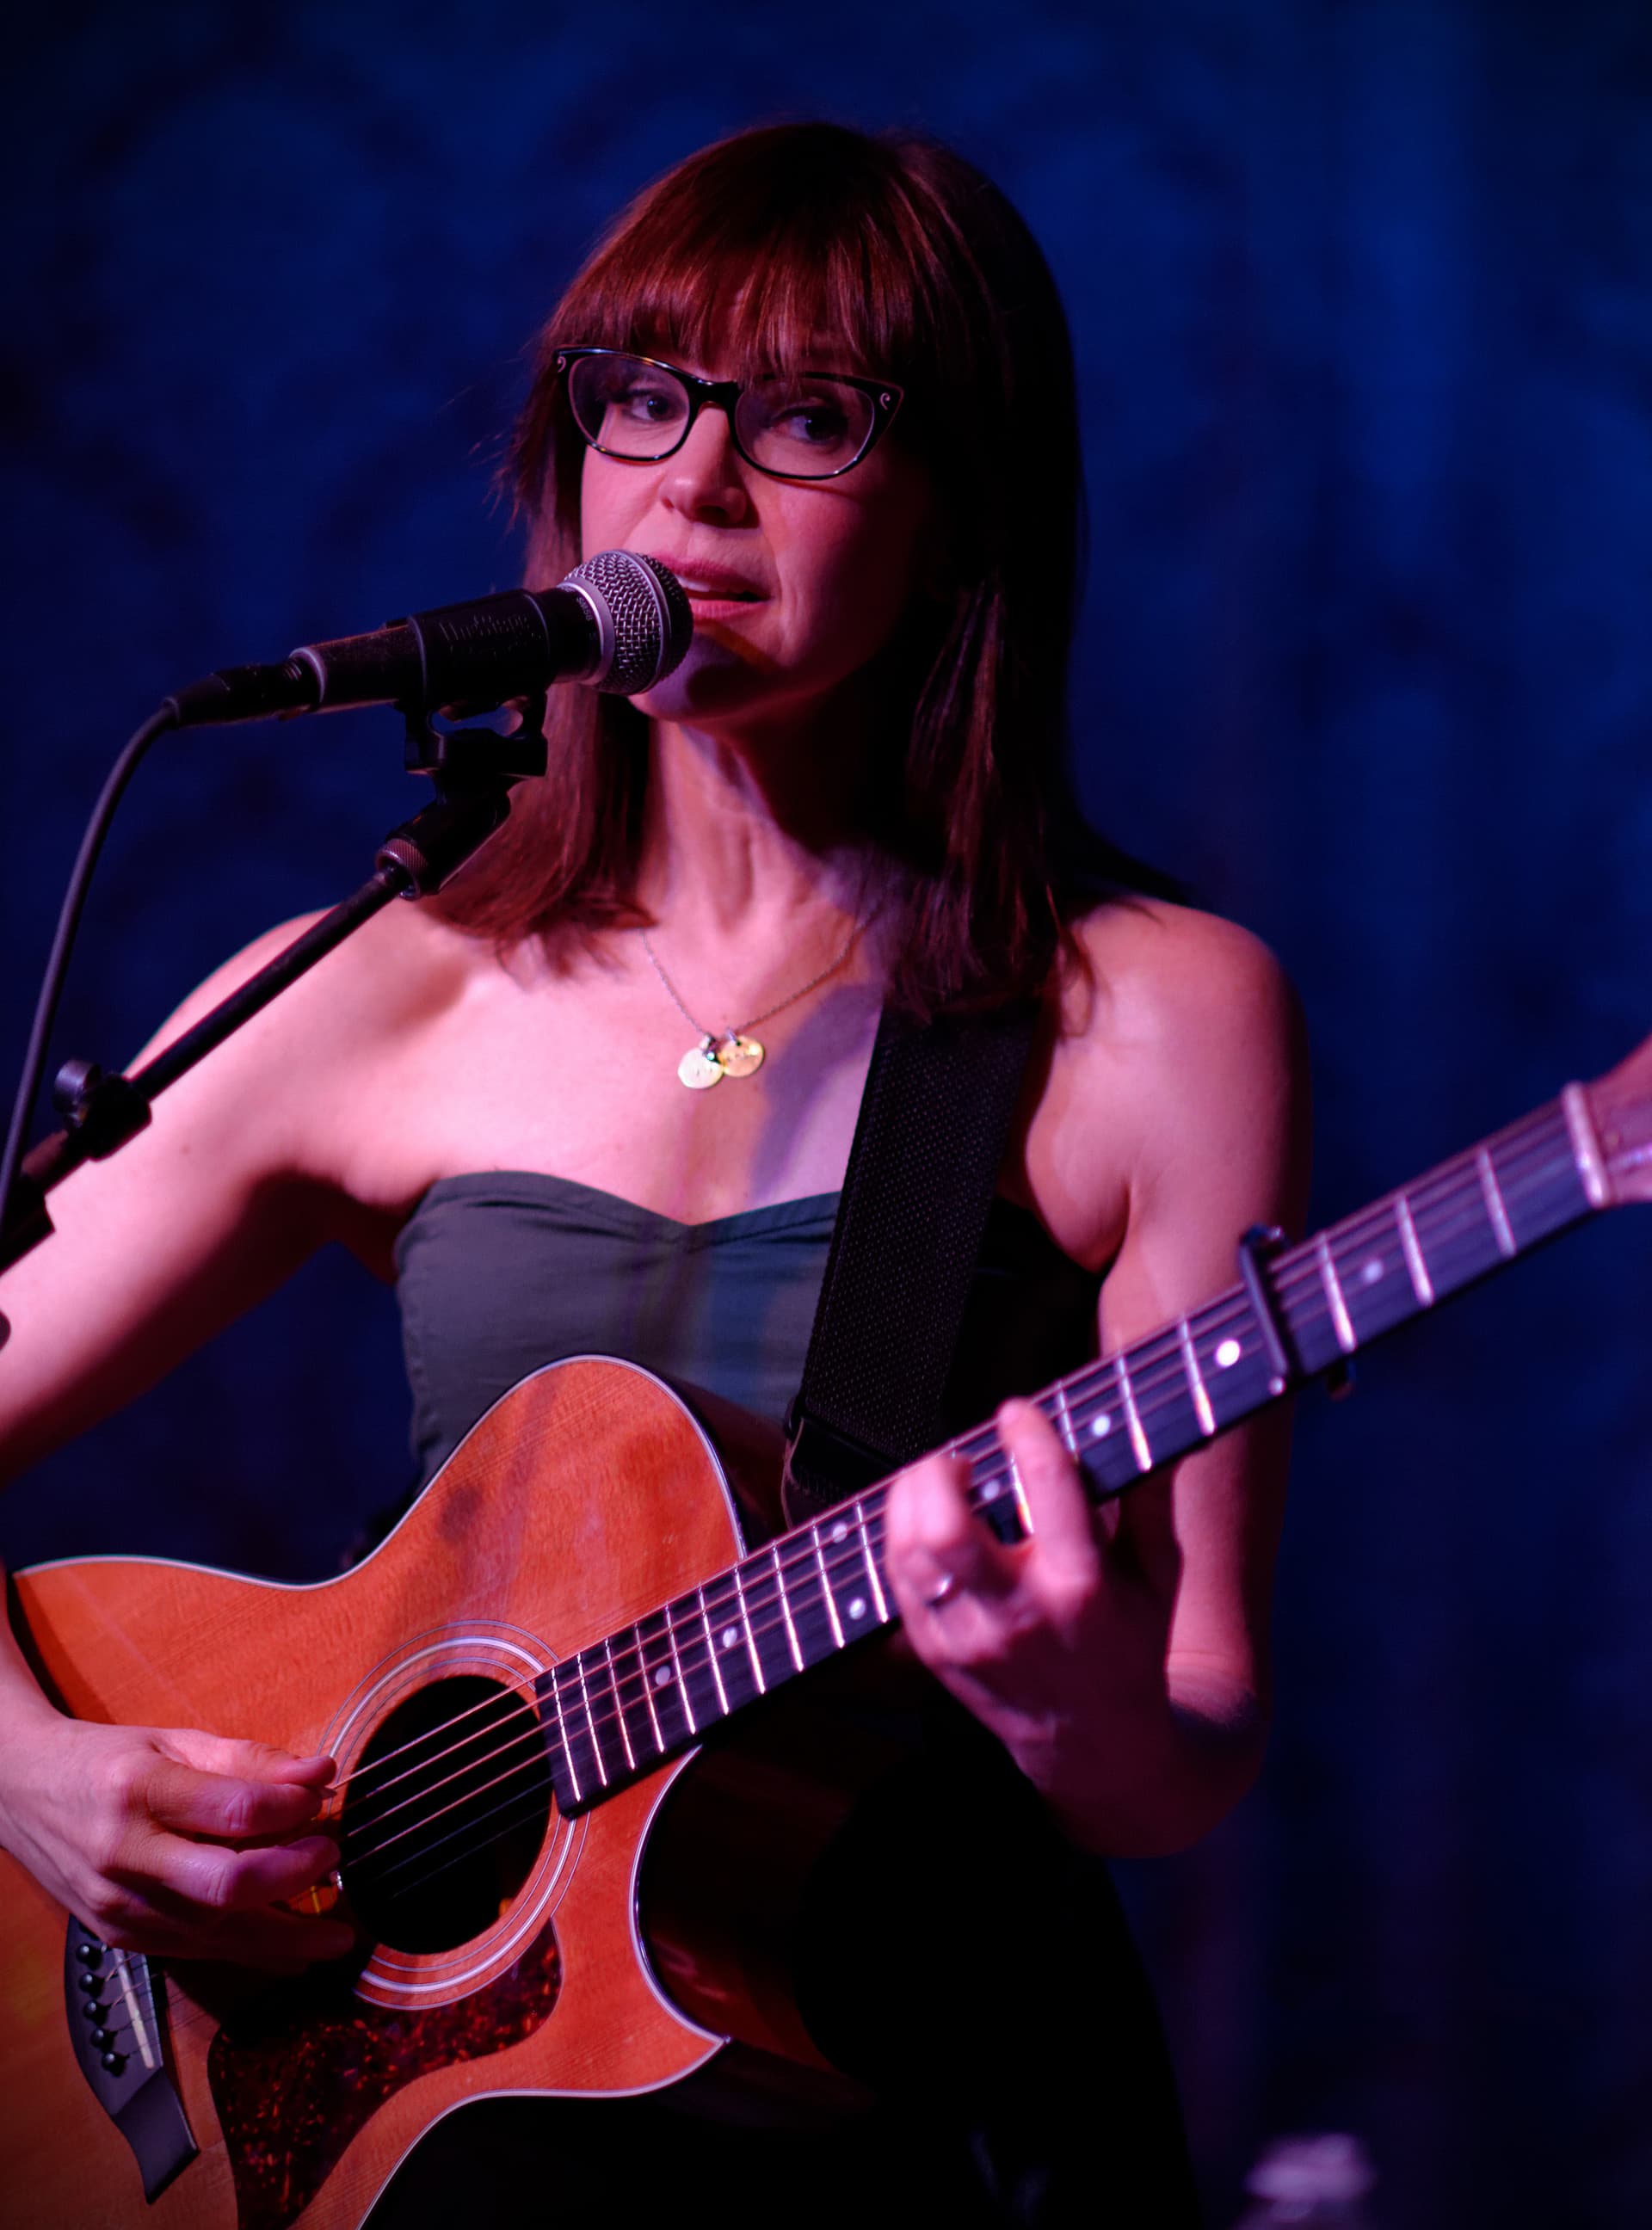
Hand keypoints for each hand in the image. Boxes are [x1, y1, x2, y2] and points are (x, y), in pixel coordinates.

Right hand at [0, 1713, 355, 1969]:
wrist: (20, 1795)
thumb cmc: (106, 1762)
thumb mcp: (175, 1742)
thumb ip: (250, 1760)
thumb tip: (321, 1774)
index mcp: (138, 1791)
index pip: (232, 1809)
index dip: (290, 1807)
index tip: (321, 1796)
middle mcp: (124, 1855)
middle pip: (225, 1885)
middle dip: (293, 1879)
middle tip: (333, 1860)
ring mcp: (118, 1905)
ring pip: (215, 1932)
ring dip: (285, 1935)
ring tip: (336, 1932)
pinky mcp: (120, 1937)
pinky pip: (195, 1951)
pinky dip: (249, 1951)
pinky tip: (291, 1952)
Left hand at [882, 1398, 1182, 1833]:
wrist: (1098, 1744)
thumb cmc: (1131, 1643)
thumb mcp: (1158, 1572)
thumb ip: (1150, 1496)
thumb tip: (1157, 1426)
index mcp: (1082, 1587)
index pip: (1045, 1486)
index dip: (1026, 1433)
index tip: (1017, 1414)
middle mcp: (1018, 1615)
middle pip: (945, 1528)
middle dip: (940, 1472)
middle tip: (960, 1458)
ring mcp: (969, 1639)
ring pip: (909, 1551)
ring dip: (912, 1499)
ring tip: (938, 1483)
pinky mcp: (936, 1653)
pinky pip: (898, 1580)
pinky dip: (902, 1537)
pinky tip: (925, 1520)